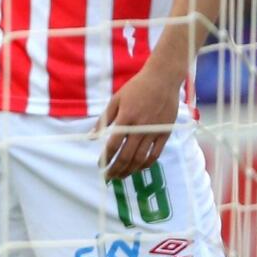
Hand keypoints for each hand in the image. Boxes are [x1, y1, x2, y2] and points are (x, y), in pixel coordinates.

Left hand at [98, 62, 182, 181]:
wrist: (162, 80)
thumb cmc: (136, 88)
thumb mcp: (116, 100)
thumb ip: (104, 119)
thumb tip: (92, 136)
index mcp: (126, 118)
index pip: (113, 144)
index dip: (106, 158)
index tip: (100, 165)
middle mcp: (140, 128)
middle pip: (127, 156)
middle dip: (116, 169)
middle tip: (109, 177)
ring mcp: (154, 132)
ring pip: (141, 158)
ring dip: (130, 170)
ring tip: (122, 176)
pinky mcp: (165, 133)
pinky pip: (156, 154)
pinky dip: (146, 164)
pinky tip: (138, 168)